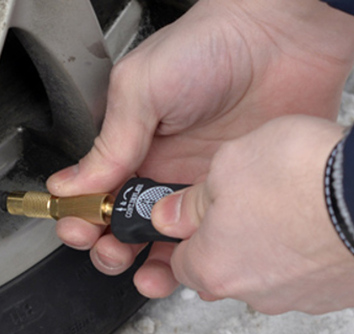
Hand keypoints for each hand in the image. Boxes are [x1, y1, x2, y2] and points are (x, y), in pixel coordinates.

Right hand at [46, 0, 353, 291]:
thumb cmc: (212, 45)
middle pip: (130, 230)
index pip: (100, 196)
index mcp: (135, 145)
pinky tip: (196, 263)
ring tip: (150, 273)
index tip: (80, 229)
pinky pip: (218, 241)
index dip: (85, 219)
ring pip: (173, 246)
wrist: (283, 39)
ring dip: (155, 268)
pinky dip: (204, 262)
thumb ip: (111, 141)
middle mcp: (167, 171)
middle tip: (113, 252)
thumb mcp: (142, 87)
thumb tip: (70, 185)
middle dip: (112, 250)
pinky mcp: (242, 198)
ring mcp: (205, 188)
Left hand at [148, 115, 353, 314]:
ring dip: (280, 245)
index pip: (180, 263)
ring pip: (276, 273)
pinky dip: (317, 251)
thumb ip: (193, 199)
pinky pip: (318, 274)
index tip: (199, 212)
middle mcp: (254, 294)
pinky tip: (327, 219)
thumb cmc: (303, 178)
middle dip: (235, 240)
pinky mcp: (341, 295)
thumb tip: (171, 215)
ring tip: (298, 202)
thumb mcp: (228, 165)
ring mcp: (301, 299)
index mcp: (214, 267)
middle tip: (254, 199)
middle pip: (229, 271)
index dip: (189, 234)